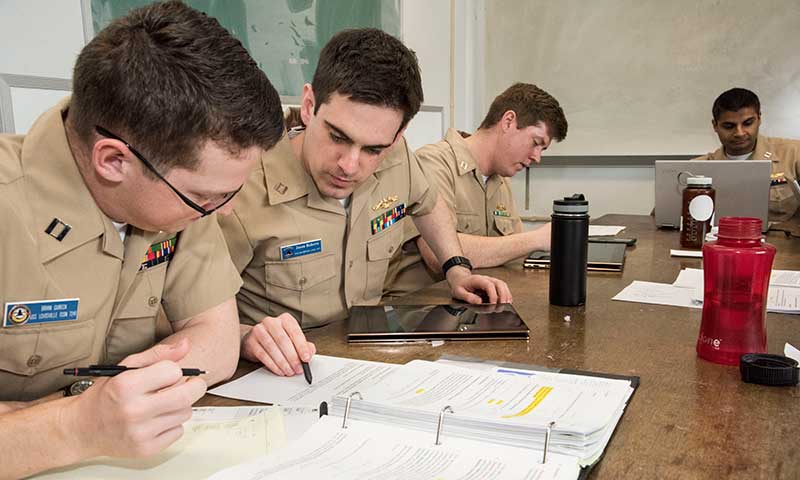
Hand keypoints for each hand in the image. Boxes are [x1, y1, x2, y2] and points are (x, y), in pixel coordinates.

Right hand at [67, 339, 205, 458]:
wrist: (82, 429)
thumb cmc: (105, 395)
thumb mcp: (126, 368)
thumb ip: (158, 355)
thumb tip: (186, 345)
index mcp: (126, 386)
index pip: (173, 371)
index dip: (174, 370)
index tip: (169, 373)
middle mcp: (133, 410)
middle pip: (186, 396)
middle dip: (195, 386)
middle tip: (191, 384)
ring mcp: (140, 433)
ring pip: (185, 413)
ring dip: (180, 405)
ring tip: (163, 403)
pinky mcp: (146, 449)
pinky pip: (178, 431)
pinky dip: (173, 424)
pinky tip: (157, 420)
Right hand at [241, 312, 316, 376]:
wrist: (255, 339)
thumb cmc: (277, 339)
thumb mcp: (293, 340)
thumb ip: (304, 345)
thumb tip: (310, 353)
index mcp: (285, 319)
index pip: (295, 332)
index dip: (302, 346)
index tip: (306, 358)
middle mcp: (272, 322)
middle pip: (283, 340)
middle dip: (292, 357)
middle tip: (298, 369)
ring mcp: (259, 330)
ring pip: (272, 348)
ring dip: (283, 363)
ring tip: (289, 371)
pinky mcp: (251, 341)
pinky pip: (263, 355)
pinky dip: (273, 365)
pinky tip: (279, 371)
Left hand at [446, 267, 512, 303]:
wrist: (459, 279)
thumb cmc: (459, 285)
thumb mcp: (458, 292)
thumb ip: (468, 297)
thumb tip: (478, 302)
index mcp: (477, 279)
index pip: (489, 285)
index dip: (493, 295)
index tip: (493, 304)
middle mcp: (486, 279)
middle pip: (499, 283)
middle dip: (503, 295)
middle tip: (503, 305)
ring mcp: (490, 281)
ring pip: (503, 285)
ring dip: (506, 294)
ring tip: (507, 304)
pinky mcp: (493, 284)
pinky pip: (502, 287)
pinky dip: (506, 294)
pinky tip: (506, 301)